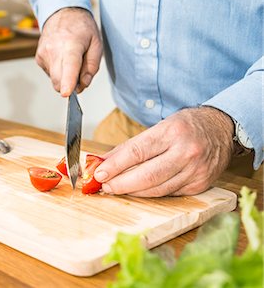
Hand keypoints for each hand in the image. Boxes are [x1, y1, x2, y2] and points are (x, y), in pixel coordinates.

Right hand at [36, 7, 102, 96]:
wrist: (62, 13)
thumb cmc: (81, 28)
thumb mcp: (96, 44)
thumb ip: (92, 67)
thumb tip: (82, 85)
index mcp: (72, 44)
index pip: (69, 66)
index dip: (68, 82)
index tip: (66, 93)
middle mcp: (54, 49)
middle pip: (59, 80)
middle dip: (70, 85)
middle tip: (81, 74)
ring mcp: (44, 54)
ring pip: (55, 80)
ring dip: (65, 77)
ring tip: (70, 59)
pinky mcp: (39, 58)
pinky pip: (50, 74)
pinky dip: (58, 71)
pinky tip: (62, 58)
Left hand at [94, 107, 234, 196]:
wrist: (221, 129)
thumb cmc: (185, 126)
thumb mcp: (158, 127)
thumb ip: (130, 146)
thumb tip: (103, 161)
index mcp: (172, 132)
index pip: (137, 152)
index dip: (116, 165)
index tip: (99, 173)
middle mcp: (186, 152)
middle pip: (147, 175)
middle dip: (122, 184)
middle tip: (105, 186)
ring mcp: (196, 171)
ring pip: (158, 189)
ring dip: (133, 192)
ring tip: (117, 189)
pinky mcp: (200, 185)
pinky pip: (169, 194)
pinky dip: (151, 193)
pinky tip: (139, 191)